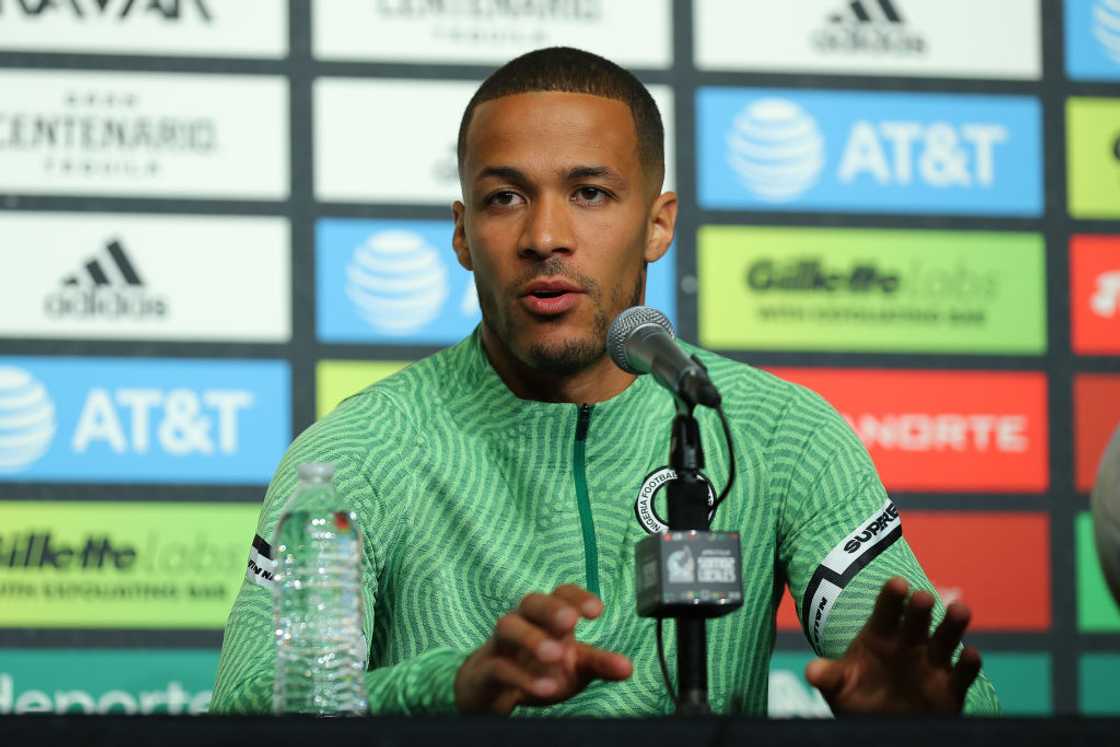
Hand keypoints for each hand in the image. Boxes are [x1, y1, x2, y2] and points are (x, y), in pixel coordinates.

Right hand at [454, 584, 632, 714]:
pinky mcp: (485, 670)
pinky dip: (521, 676)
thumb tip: (628, 668)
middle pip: (531, 602)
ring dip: (531, 638)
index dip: (577, 597)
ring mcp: (501, 645)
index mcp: (547, 617)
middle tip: (571, 622)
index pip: (560, 594)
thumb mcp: (574, 667)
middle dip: (551, 608)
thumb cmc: (538, 669)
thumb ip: (599, 663)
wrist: (491, 690)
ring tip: (555, 655)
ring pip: (508, 626)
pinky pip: (499, 667)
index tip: (597, 611)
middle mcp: (523, 622)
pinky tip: (544, 688)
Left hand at [805, 576, 981, 714]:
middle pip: (916, 621)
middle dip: (920, 608)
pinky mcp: (950, 688)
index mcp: (880, 636)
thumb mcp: (840, 687)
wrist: (881, 725)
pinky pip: (962, 675)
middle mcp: (908, 644)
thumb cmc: (858, 697)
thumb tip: (812, 672)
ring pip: (946, 640)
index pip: (885, 612)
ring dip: (953, 625)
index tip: (897, 583)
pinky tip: (972, 655)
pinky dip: (968, 665)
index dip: (891, 598)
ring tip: (960, 610)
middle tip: (923, 596)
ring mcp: (931, 663)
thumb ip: (830, 677)